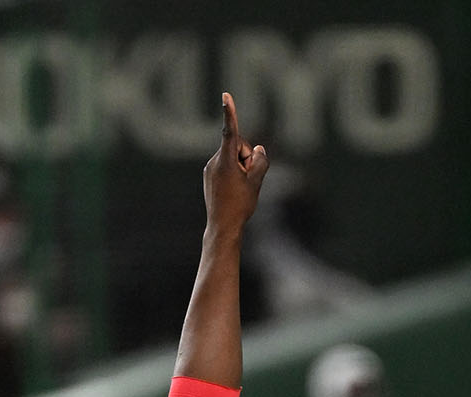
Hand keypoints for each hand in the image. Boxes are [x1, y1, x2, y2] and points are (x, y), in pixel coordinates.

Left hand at [203, 93, 268, 235]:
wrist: (222, 227)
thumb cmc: (240, 205)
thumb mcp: (257, 182)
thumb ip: (261, 161)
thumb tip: (257, 149)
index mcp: (225, 161)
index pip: (230, 131)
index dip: (230, 112)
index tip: (225, 95)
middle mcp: (214, 161)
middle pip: (238, 146)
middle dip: (246, 158)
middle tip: (247, 180)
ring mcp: (210, 168)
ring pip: (232, 157)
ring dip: (240, 167)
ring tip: (239, 188)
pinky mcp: (209, 175)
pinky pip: (226, 165)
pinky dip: (233, 173)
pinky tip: (232, 191)